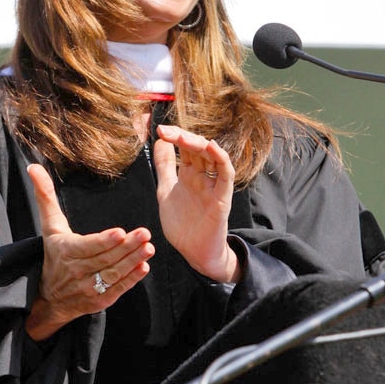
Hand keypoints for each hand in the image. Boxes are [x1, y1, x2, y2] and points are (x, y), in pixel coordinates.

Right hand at [25, 163, 154, 340]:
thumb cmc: (54, 255)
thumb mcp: (50, 227)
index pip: (87, 246)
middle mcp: (76, 271)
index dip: (104, 241)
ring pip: (113, 274)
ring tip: (149, 248)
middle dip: (126, 247)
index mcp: (66, 251)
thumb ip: (45, 197)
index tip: (120, 232)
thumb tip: (33, 166)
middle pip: (104, 258)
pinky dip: (131, 280)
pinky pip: (117, 290)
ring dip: (132, 262)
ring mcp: (88, 288)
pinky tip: (144, 268)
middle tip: (145, 234)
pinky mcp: (99, 301)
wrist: (49, 298)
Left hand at [153, 125, 240, 282]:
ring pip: (211, 157)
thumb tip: (159, 142)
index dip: (174, 136)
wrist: (194, 252)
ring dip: (197, 144)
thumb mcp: (166, 190)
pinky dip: (221, 159)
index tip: (158, 130)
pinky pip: (226, 175)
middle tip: (165, 131)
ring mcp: (213, 186)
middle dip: (182, 137)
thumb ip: (164, 167)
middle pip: (197, 148)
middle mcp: (202, 177)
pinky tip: (211, 147)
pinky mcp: (222, 198)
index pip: (184, 147)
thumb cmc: (183, 224)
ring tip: (181, 137)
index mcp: (189, 174)